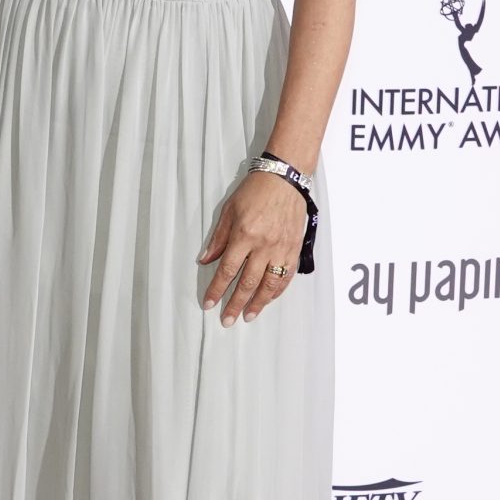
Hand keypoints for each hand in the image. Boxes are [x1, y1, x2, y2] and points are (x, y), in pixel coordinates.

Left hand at [198, 172, 305, 325]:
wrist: (285, 180)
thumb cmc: (255, 191)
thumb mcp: (229, 211)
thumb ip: (218, 238)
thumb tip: (206, 260)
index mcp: (244, 235)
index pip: (227, 270)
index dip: (217, 289)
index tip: (209, 304)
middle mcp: (264, 246)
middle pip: (247, 283)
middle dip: (235, 304)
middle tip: (227, 319)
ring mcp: (281, 249)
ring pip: (269, 285)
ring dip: (258, 303)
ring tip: (248, 316)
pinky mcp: (294, 250)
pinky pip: (286, 276)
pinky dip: (277, 291)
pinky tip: (268, 299)